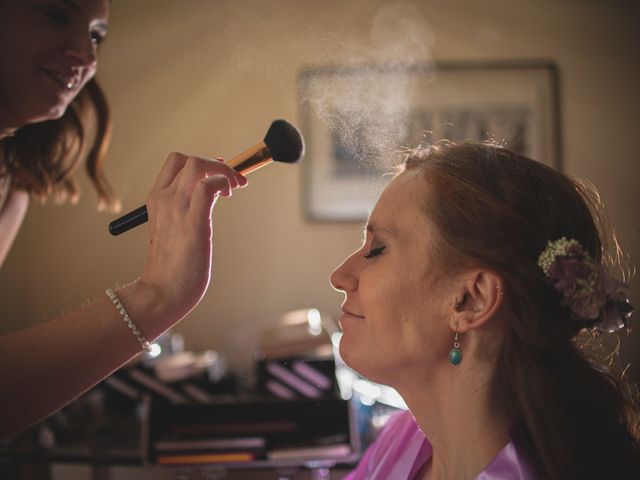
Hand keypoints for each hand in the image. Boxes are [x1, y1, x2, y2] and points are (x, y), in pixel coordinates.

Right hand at [139, 153, 247, 320]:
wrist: (162, 292)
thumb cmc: (172, 267)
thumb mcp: (173, 230)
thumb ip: (185, 211)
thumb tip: (209, 196)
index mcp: (156, 200)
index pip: (176, 162)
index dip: (201, 161)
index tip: (217, 174)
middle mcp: (164, 199)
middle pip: (189, 159)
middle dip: (216, 164)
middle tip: (233, 181)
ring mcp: (177, 209)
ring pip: (198, 166)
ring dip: (223, 171)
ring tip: (234, 188)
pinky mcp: (194, 222)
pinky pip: (208, 186)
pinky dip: (223, 182)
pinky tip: (229, 195)